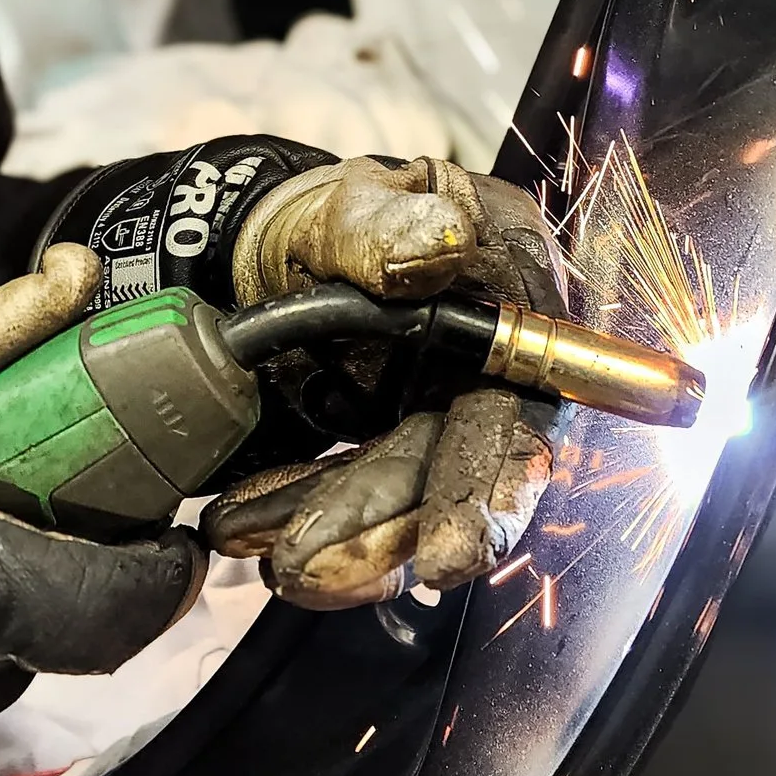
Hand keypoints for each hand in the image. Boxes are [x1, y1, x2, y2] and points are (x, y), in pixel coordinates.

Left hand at [218, 156, 565, 608]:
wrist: (273, 256)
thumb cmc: (330, 222)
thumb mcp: (347, 207)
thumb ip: (384, 224)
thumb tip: (435, 244)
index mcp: (514, 284)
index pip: (530, 394)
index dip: (497, 484)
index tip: (452, 555)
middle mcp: (499, 362)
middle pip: (474, 462)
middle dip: (403, 527)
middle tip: (322, 567)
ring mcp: (448, 416)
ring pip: (410, 493)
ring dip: (344, 535)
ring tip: (275, 560)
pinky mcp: (397, 457)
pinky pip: (358, 502)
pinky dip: (298, 516)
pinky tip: (245, 529)